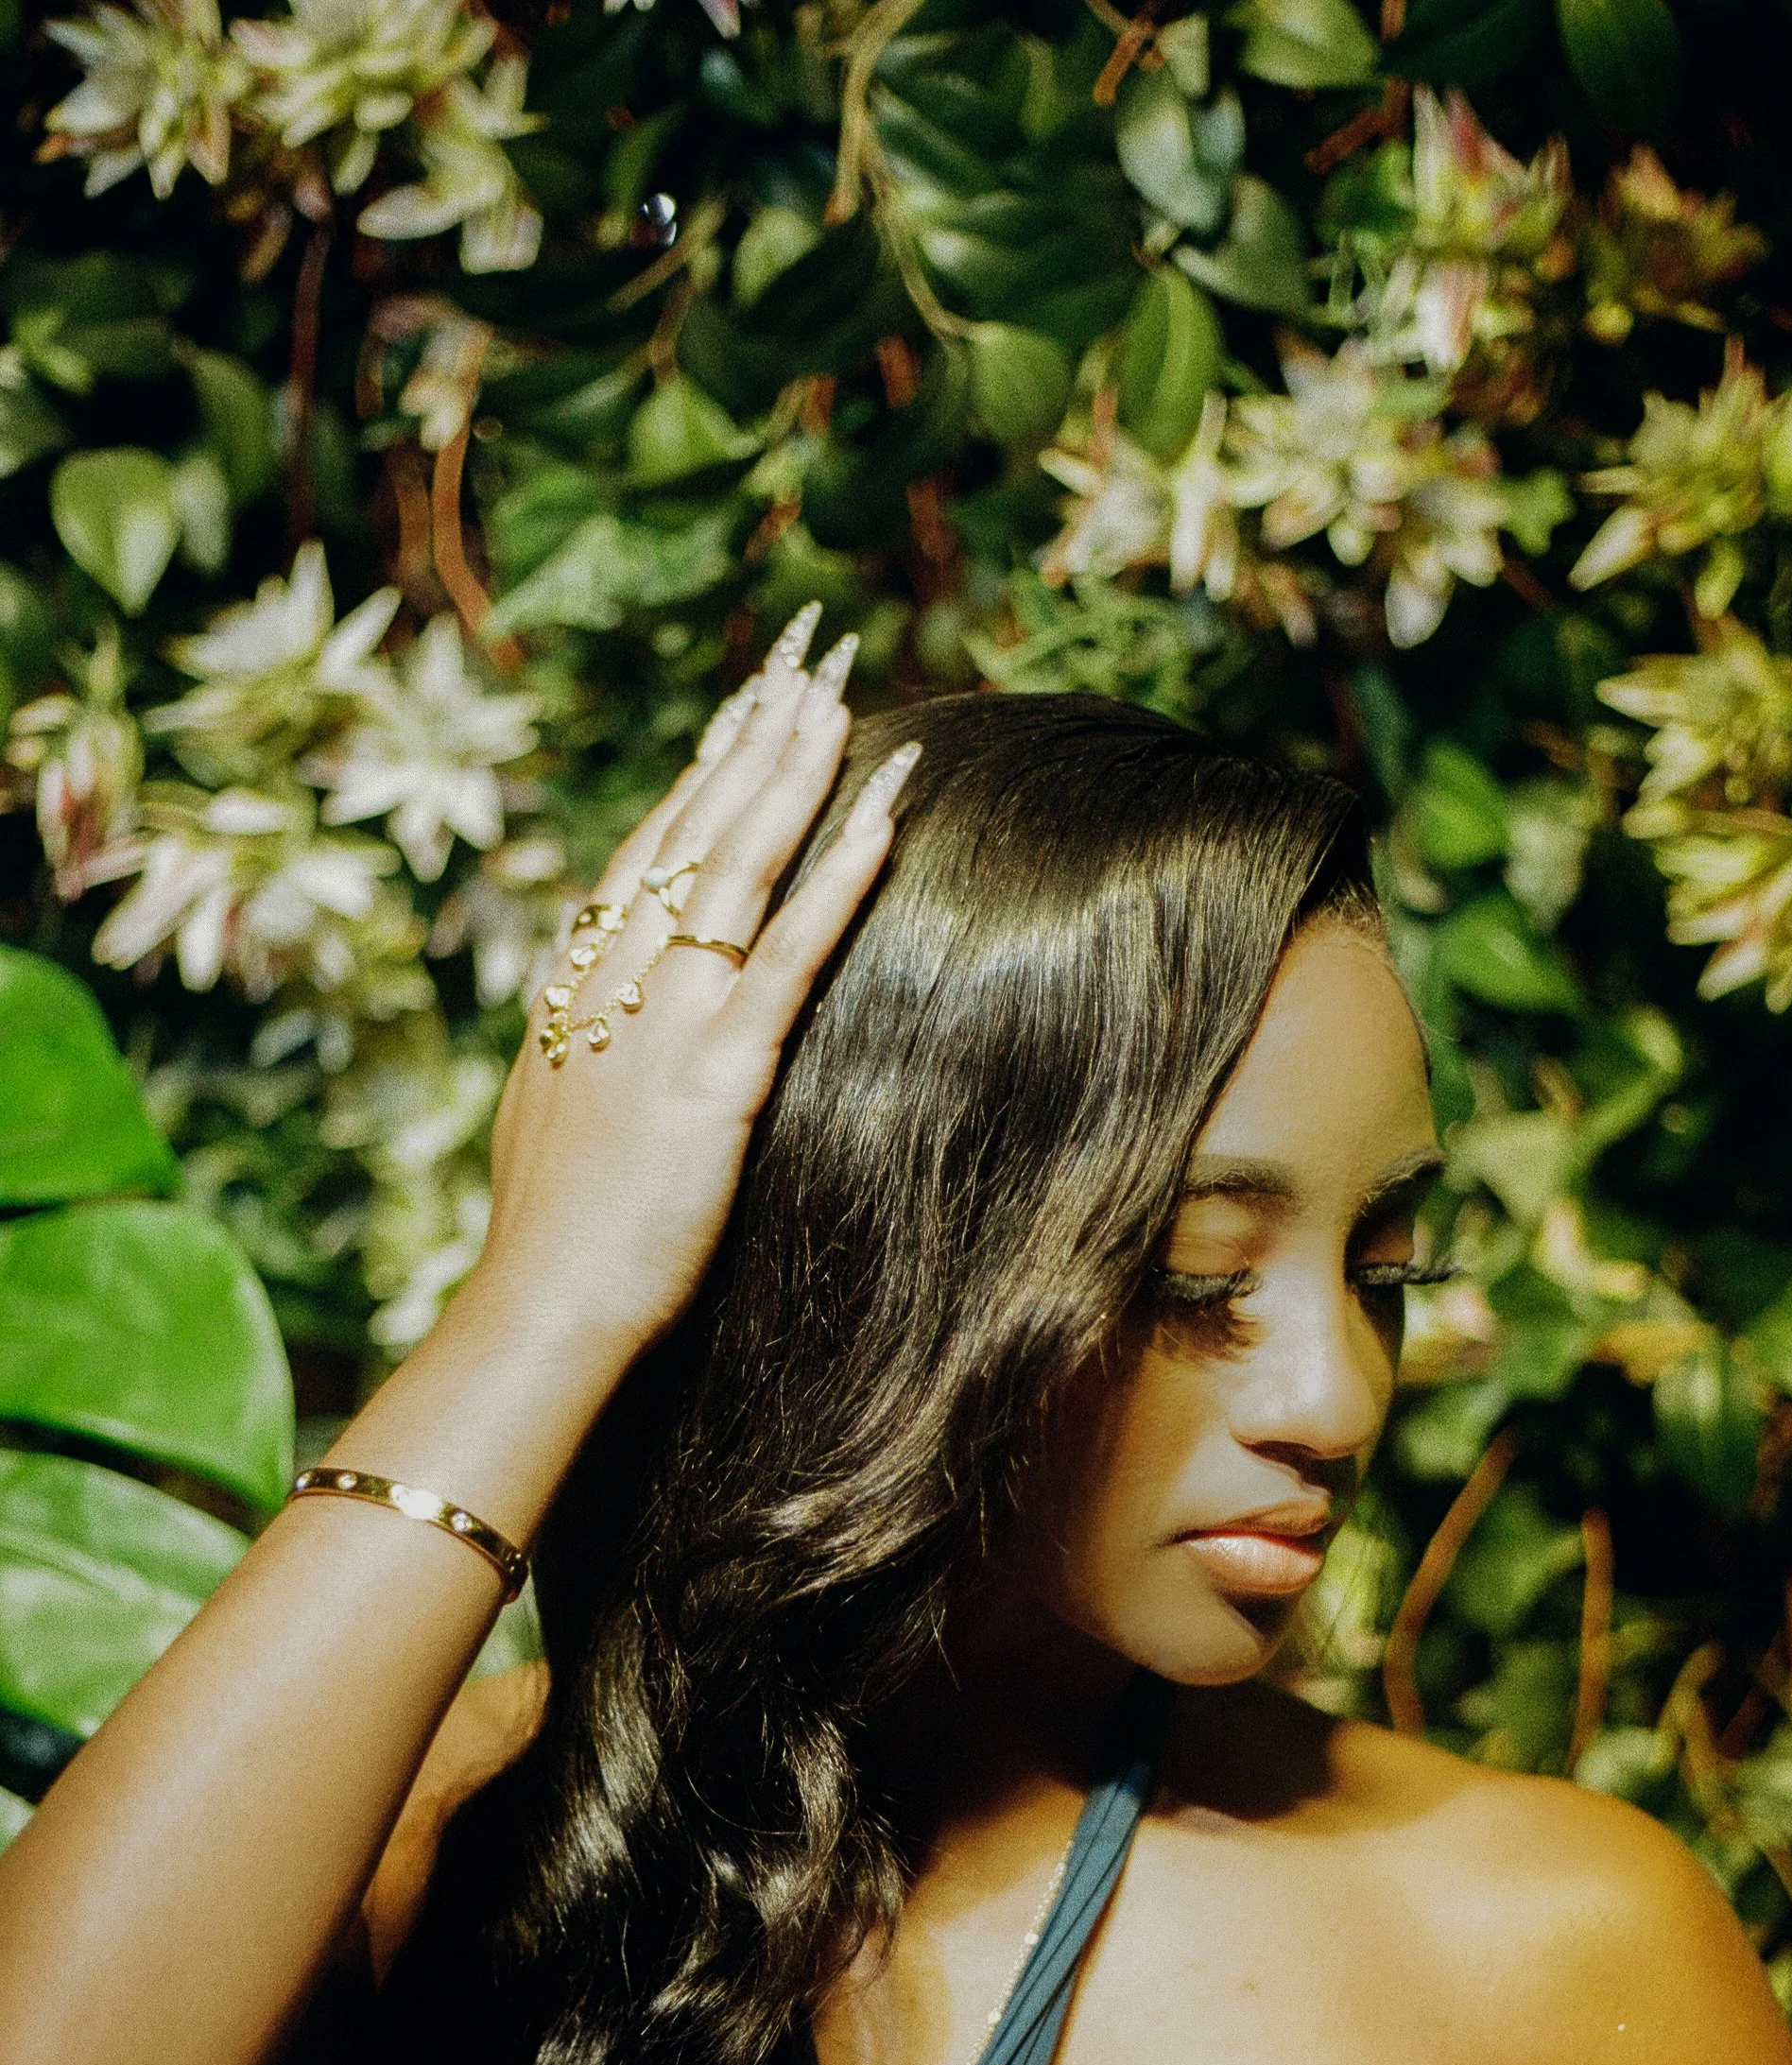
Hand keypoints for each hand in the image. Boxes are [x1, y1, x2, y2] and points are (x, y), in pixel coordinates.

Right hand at [473, 604, 917, 1365]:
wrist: (542, 1310)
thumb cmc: (552, 1236)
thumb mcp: (549, 1111)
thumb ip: (575, 1039)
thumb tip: (587, 990)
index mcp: (576, 988)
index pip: (646, 854)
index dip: (698, 775)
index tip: (740, 708)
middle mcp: (615, 984)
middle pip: (692, 834)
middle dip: (751, 740)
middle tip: (803, 661)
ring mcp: (662, 1023)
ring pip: (736, 872)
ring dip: (792, 779)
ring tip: (841, 705)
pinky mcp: (714, 1076)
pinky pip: (787, 958)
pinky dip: (836, 880)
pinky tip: (881, 819)